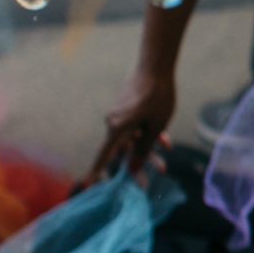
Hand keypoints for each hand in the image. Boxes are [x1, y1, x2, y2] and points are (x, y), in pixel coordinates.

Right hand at [92, 65, 176, 181]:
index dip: (96, 170)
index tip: (88, 184)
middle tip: (144, 185)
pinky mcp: (127, 111)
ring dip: (147, 152)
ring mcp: (120, 116)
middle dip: (136, 167)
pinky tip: (165, 144)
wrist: (156, 68)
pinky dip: (148, 136)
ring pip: (133, 141)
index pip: (103, 154)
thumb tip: (132, 169)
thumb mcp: (155, 127)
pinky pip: (136, 129)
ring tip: (163, 167)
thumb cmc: (158, 97)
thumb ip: (144, 149)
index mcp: (117, 128)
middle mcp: (113, 123)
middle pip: (122, 150)